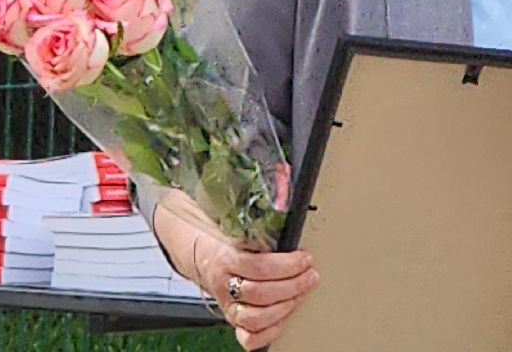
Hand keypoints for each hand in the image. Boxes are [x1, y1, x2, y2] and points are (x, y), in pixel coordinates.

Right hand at [152, 191, 318, 349]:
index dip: (286, 265)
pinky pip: (248, 336)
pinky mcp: (232, 317)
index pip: (257, 267)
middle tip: (311, 275)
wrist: (201, 252)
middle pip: (260, 293)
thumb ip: (263, 210)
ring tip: (303, 291)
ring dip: (285, 306)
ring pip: (255, 317)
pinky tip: (284, 316)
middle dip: (292, 285)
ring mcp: (227, 303)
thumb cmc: (227, 236)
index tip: (306, 258)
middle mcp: (224, 284)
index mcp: (225, 257)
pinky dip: (269, 332)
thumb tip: (287, 176)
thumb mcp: (239, 220)